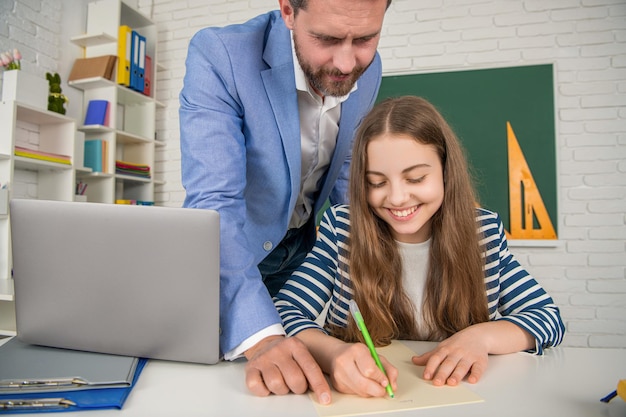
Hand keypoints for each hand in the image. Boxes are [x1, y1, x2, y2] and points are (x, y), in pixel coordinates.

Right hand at [244, 335, 331, 403]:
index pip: (310, 368)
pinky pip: (257, 387)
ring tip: (282, 383)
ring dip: (281, 390)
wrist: (264, 344)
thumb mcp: (300, 354)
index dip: (319, 385)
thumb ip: (310, 369)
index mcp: (295, 345)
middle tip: (296, 385)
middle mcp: (279, 350)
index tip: (325, 399)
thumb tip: (321, 393)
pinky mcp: (250, 367)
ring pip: (276, 384)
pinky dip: (263, 391)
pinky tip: (267, 385)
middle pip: (295, 379)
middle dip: (298, 388)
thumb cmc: (286, 354)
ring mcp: (263, 358)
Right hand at [327, 341, 397, 397]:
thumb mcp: (376, 356)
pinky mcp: (337, 385)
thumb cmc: (359, 355)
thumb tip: (393, 387)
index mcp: (356, 350)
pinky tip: (361, 383)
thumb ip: (388, 369)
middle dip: (378, 390)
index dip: (380, 378)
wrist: (336, 355)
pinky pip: (355, 394)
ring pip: (361, 392)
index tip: (385, 381)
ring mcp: (339, 374)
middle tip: (383, 389)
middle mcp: (344, 361)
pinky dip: (363, 392)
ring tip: (372, 383)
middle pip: (364, 384)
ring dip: (371, 392)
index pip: (370, 369)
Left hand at [411, 321, 534, 385]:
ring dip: (457, 374)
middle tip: (437, 382)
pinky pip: (478, 368)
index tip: (426, 376)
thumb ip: (429, 356)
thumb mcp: (442, 347)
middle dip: (442, 373)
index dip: (430, 367)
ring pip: (462, 366)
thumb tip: (414, 361)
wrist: (478, 335)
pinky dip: (476, 374)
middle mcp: (457, 352)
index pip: (436, 358)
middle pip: (449, 363)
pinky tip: (472, 380)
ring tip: (452, 382)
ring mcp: (469, 356)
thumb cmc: (457, 343)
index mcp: (446, 349)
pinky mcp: (480, 360)